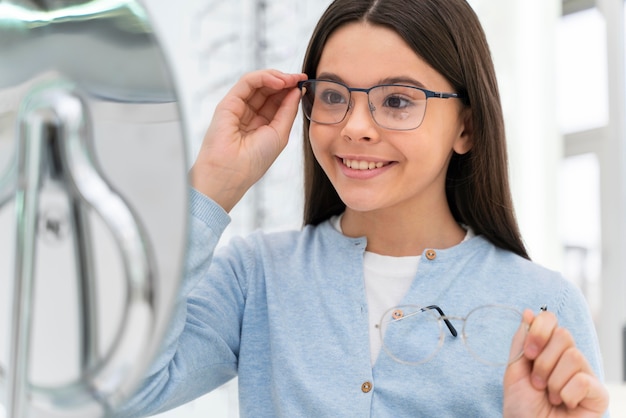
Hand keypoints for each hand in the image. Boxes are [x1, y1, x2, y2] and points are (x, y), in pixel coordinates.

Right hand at [191, 70, 307, 211]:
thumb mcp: (280, 133)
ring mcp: (238, 107)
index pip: (277, 100)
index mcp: (262, 124)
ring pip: (258, 83)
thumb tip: (297, 90)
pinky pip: (246, 82)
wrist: (232, 172)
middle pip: (269, 90)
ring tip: (291, 79)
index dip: (291, 90)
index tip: (305, 83)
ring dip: (276, 77)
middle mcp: (249, 114)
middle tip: (300, 78)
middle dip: (286, 81)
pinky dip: (263, 78)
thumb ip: (288, 111)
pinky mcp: (228, 103)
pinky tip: (278, 82)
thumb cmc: (254, 160)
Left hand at [503, 309, 608, 416]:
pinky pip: (583, 380)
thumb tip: (528, 313)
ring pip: (574, 356)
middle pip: (564, 335)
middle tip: (536, 382)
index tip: (528, 353)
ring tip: (548, 396)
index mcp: (548, 350)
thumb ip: (521, 342)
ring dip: (553, 380)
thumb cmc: (522, 408)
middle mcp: (568, 359)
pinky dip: (566, 394)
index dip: (539, 331)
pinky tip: (564, 404)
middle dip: (543, 360)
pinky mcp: (598, 394)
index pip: (551, 320)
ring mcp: (585, 375)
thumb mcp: (514, 370)